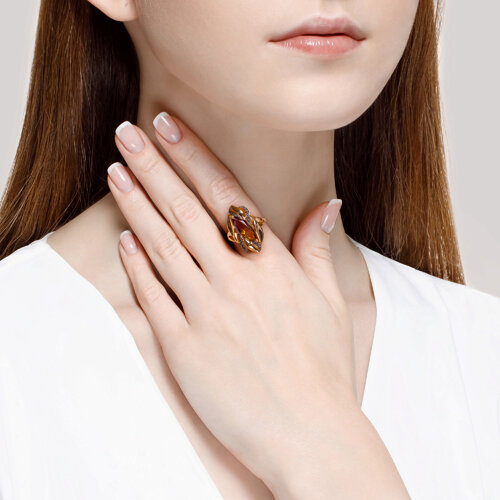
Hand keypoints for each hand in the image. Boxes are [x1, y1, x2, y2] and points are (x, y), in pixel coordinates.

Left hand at [106, 114, 404, 497]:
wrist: (308, 430)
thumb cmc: (323, 367)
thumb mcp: (330, 303)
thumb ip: (318, 250)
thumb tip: (326, 207)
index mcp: (272, 266)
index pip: (226, 196)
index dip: (194, 157)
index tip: (168, 127)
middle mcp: (237, 280)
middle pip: (186, 211)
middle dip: (154, 166)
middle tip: (127, 134)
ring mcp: (208, 312)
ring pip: (164, 245)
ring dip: (137, 205)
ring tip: (115, 173)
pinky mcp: (185, 346)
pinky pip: (155, 297)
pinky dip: (137, 266)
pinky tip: (125, 240)